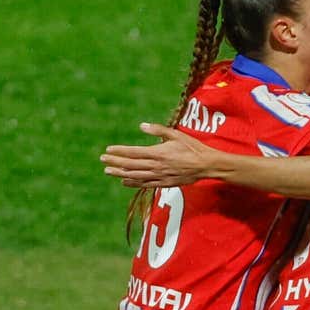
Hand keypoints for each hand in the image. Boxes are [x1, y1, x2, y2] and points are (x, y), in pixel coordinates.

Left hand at [101, 123, 216, 187]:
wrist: (206, 165)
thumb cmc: (193, 148)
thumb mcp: (177, 134)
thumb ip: (158, 130)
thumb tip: (142, 126)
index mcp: (158, 152)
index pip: (134, 152)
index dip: (120, 151)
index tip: (108, 150)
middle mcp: (157, 165)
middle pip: (131, 164)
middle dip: (115, 162)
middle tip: (103, 159)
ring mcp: (160, 176)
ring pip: (135, 175)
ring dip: (120, 173)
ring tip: (108, 171)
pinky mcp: (165, 183)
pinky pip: (145, 184)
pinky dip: (133, 183)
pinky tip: (124, 181)